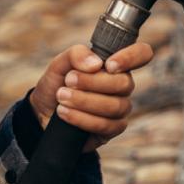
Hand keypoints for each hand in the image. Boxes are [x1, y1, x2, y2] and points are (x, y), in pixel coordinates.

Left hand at [28, 43, 154, 152]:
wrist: (42, 113)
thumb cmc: (56, 85)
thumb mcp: (59, 64)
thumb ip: (75, 55)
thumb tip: (96, 64)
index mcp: (115, 65)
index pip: (141, 54)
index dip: (131, 57)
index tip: (108, 64)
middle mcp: (122, 85)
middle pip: (125, 83)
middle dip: (92, 82)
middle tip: (68, 81)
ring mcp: (119, 108)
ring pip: (115, 106)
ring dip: (84, 101)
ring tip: (62, 97)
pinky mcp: (112, 129)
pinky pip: (106, 125)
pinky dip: (82, 119)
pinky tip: (64, 113)